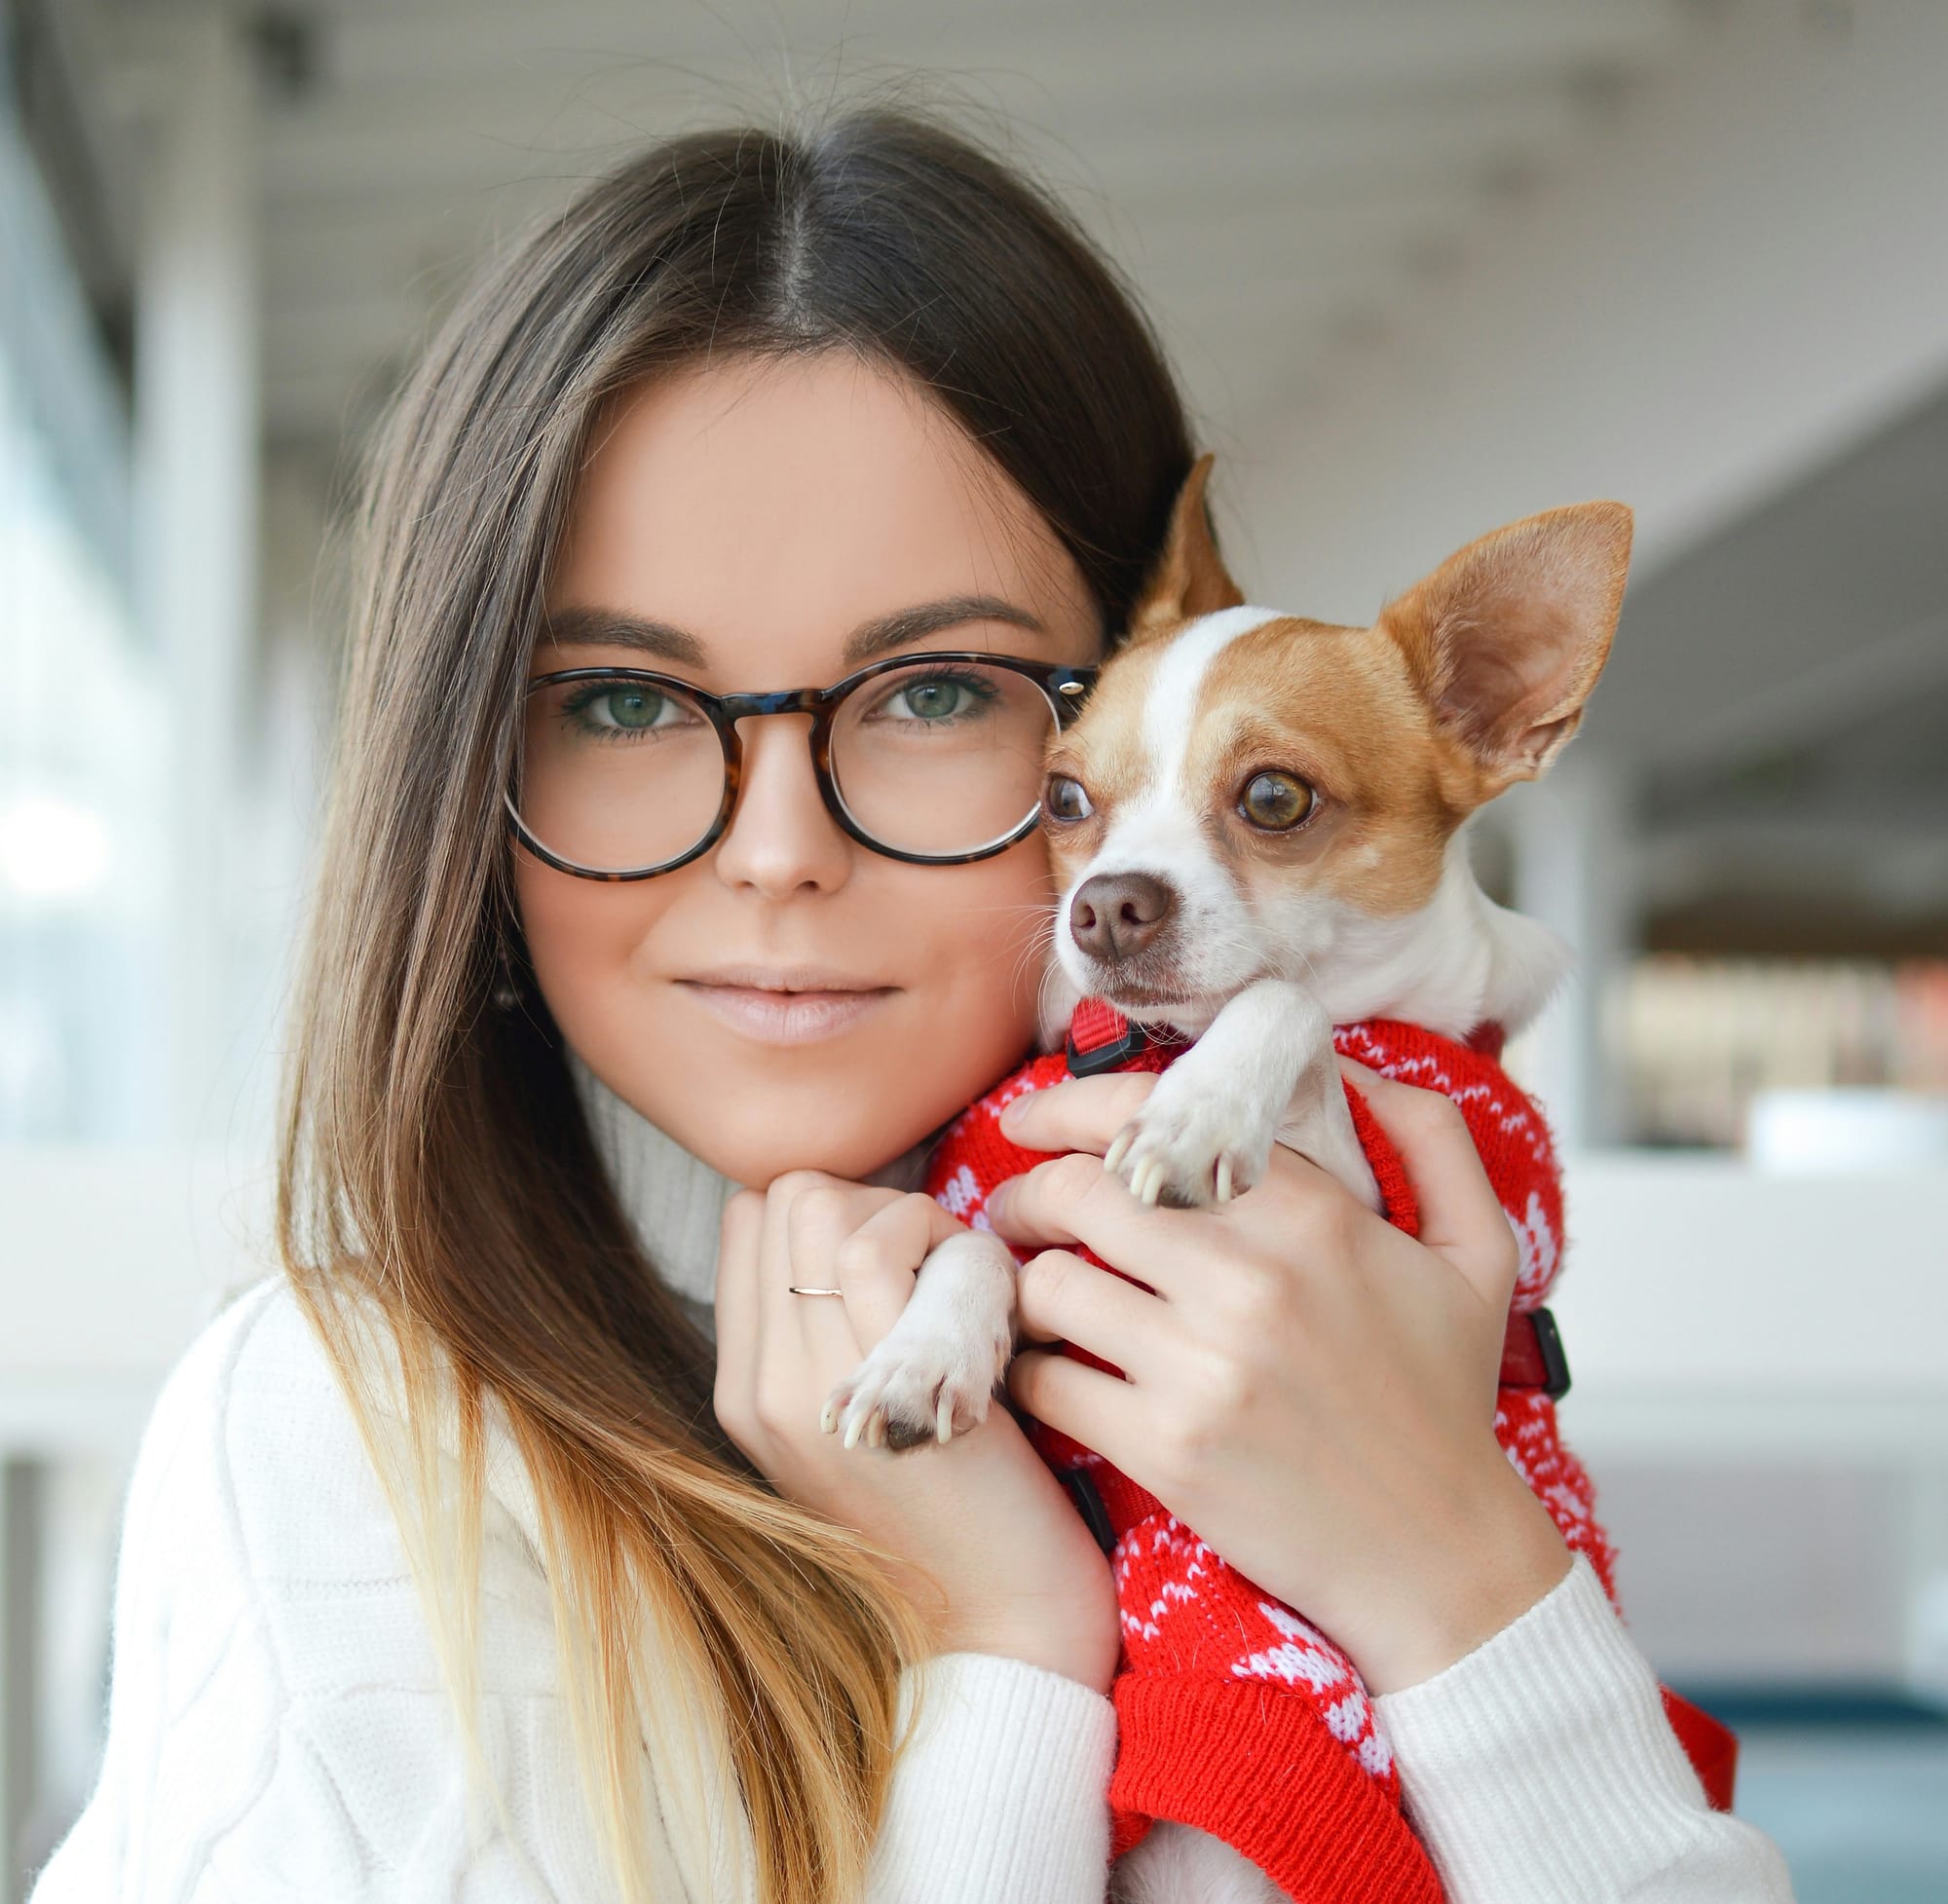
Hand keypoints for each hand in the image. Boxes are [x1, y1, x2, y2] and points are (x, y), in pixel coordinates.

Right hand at [712, 1171, 1119, 1692]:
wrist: (999, 1626)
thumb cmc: (961, 1509)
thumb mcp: (863, 1419)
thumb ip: (836, 1332)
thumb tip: (862, 1229)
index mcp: (743, 1387)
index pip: (752, 1216)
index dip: (841, 1208)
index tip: (907, 1259)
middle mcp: (756, 1384)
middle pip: (787, 1194)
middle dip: (875, 1199)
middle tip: (940, 1265)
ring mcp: (804, 1388)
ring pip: (821, 1202)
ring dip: (911, 1216)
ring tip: (962, 1286)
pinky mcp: (870, 1391)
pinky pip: (877, 1249)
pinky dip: (943, 1242)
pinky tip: (988, 1301)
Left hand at [986, 1059, 1573, 1694]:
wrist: (1442, 1558)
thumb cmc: (1447, 1400)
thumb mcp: (1479, 1252)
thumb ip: (1432, 1138)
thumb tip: (1353, 1063)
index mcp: (1311, 1215)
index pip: (1151, 1122)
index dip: (1069, 1107)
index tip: (1031, 1119)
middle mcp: (1248, 1279)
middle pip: (1076, 1192)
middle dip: (1028, 1191)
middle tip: (1016, 1208)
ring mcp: (1201, 1367)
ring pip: (1049, 1285)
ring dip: (1021, 1283)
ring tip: (1028, 1290)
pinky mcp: (1165, 1450)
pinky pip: (1047, 1383)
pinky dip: (1029, 1370)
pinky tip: (1045, 1368)